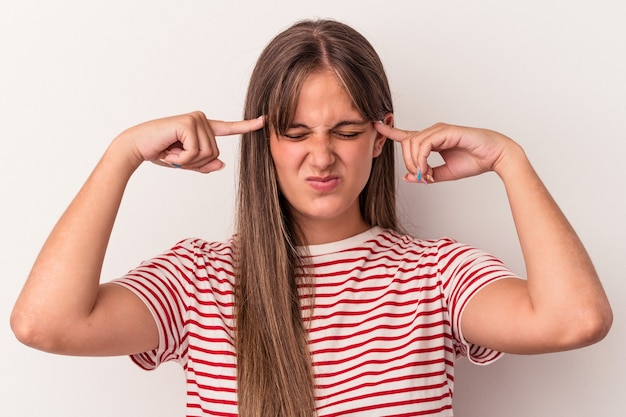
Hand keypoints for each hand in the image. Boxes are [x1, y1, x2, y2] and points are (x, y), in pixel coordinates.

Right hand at [119, 111, 264, 172]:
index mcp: (203, 128)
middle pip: (215, 153)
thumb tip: (222, 164)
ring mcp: (196, 119)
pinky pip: (195, 152)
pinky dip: (182, 158)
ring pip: (207, 154)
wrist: (135, 147)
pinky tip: (169, 151)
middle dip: (195, 162)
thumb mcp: (186, 163)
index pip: (228, 128)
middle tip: (175, 155)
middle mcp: (201, 119)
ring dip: (187, 160)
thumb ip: (205, 164)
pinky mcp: (188, 123)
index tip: (264, 121)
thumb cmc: (160, 153)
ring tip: (171, 152)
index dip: (247, 126)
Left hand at [375, 122, 517, 182]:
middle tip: (421, 177)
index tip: (376, 126)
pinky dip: (421, 159)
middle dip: (408, 163)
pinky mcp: (445, 131)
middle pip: (406, 144)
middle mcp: (433, 132)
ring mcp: (439, 130)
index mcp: (432, 140)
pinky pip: (424, 144)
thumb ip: (426, 175)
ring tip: (426, 175)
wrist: (494, 157)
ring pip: (413, 144)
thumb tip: (408, 177)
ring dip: (415, 163)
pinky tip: (427, 169)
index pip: (406, 135)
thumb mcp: (443, 174)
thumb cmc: (473, 162)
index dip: (390, 132)